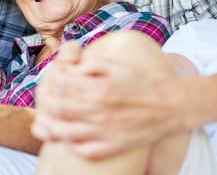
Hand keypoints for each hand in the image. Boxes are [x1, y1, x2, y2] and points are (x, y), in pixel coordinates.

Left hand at [33, 38, 188, 158]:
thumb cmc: (145, 81)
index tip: (50, 76)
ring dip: (51, 125)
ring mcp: (105, 132)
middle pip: (59, 108)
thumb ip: (93, 66)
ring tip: (47, 120)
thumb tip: (72, 69)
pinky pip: (84, 150)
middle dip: (46, 101)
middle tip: (43, 97)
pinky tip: (69, 136)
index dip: (51, 79)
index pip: (62, 84)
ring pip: (65, 132)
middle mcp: (100, 112)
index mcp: (100, 88)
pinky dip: (72, 144)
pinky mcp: (113, 146)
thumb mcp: (118, 66)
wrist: (173, 105)